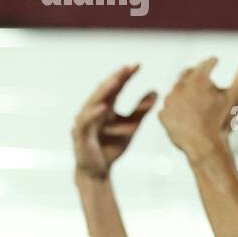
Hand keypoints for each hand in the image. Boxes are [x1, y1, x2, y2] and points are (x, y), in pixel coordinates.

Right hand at [72, 65, 157, 180]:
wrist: (98, 172)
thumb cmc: (111, 147)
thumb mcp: (131, 126)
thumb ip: (141, 110)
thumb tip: (156, 90)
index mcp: (104, 107)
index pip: (115, 87)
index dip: (125, 76)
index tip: (138, 64)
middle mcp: (92, 111)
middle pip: (104, 90)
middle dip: (116, 77)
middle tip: (128, 67)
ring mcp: (85, 122)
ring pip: (94, 102)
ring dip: (105, 91)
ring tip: (117, 80)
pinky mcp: (81, 135)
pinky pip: (86, 122)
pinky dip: (94, 114)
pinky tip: (104, 107)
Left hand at [158, 56, 237, 160]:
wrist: (204, 146)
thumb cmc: (222, 121)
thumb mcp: (236, 96)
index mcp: (198, 78)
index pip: (206, 64)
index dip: (212, 62)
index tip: (214, 61)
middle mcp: (180, 86)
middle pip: (187, 74)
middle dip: (195, 72)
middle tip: (200, 73)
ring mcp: (170, 101)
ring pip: (176, 91)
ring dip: (183, 91)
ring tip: (191, 95)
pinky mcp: (163, 115)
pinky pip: (168, 108)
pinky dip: (175, 108)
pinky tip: (182, 112)